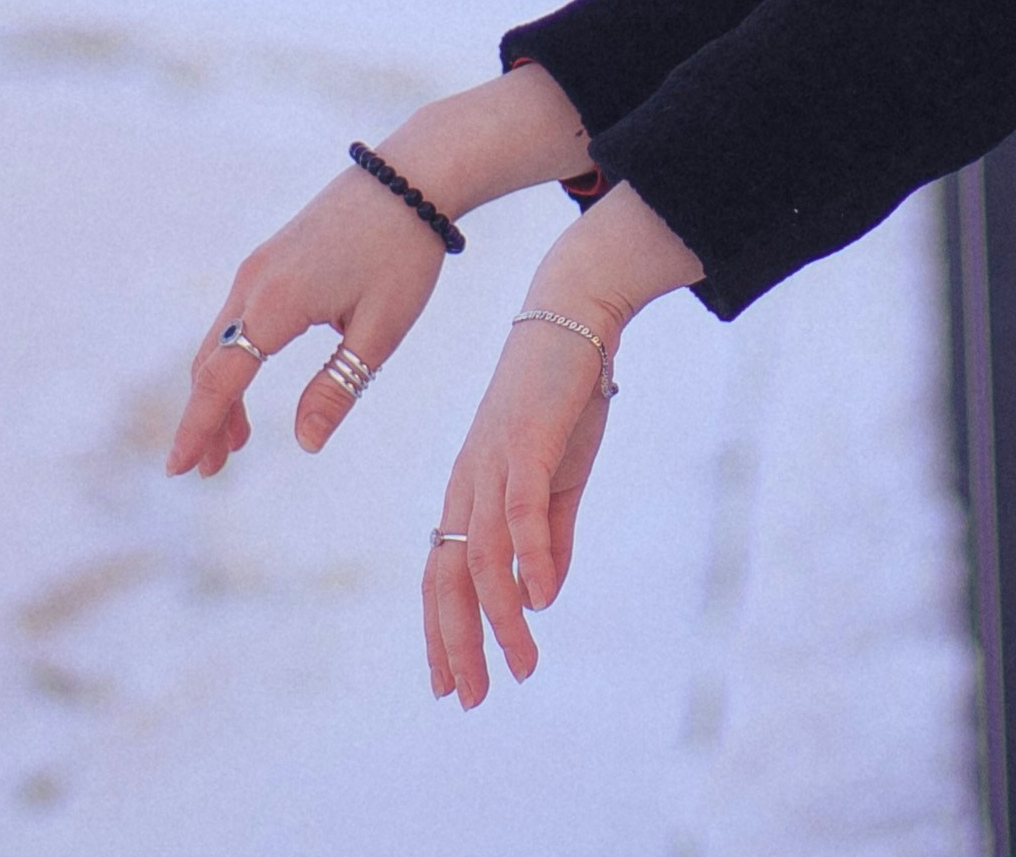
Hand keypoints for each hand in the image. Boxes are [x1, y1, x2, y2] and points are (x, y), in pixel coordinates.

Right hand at [166, 162, 447, 475]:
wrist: (411, 177)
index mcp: (277, 303)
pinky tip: (252, 385)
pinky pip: (237, 320)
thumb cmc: (404, 254)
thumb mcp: (380, 331)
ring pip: (220, 342)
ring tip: (238, 444)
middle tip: (210, 471)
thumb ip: (338, 388)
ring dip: (220, 392)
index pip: (221, 380)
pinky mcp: (270, 259)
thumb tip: (304, 443)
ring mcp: (257, 267)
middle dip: (206, 419)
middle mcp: (253, 283)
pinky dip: (235, 360)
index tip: (178, 469)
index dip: (198, 428)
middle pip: (211, 364)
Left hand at [424, 308, 615, 705]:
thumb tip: (540, 598)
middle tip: (470, 698)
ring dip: (498, 618)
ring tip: (520, 664)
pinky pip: (518, 511)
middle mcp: (467, 483)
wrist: (573, 317)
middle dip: (456, 643)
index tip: (450, 685)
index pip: (442, 574)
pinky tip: (541, 597)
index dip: (442, 631)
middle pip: (445, 577)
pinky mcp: (523, 442)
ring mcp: (490, 463)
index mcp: (471, 492)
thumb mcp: (559, 478)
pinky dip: (528, 557)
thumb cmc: (563, 397)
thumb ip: (550, 535)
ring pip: (481, 556)